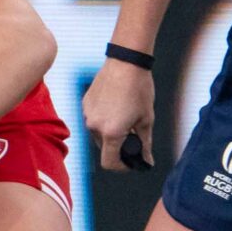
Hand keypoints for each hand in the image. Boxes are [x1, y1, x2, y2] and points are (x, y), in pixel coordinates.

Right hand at [82, 58, 155, 172]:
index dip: (122, 167)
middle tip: (133, 135)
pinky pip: (93, 119)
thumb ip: (144, 144)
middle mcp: (94, 127)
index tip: (131, 161)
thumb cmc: (139, 90)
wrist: (126, 63)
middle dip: (118, 147)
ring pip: (98, 134)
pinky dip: (104, 120)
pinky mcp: (85, 104)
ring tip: (125, 116)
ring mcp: (87, 115)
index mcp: (111, 133)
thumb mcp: (146, 120)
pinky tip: (116, 106)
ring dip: (110, 133)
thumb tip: (146, 161)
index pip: (109, 163)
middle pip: (104, 148)